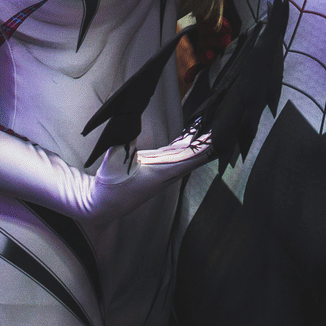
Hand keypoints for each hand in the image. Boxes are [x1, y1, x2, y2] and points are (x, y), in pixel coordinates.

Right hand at [76, 126, 211, 220]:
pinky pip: (176, 154)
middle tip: (223, 124)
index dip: (205, 148)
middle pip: (194, 155)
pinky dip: (185, 143)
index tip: (219, 138)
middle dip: (208, 141)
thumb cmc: (108, 185)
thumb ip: (123, 141)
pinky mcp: (158, 169)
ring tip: (210, 124)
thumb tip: (130, 121)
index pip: (190, 158)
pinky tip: (192, 134)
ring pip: (187, 154)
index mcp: (161, 173)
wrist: (103, 204)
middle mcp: (167, 174)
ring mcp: (164, 172)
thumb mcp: (112, 162)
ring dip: (199, 141)